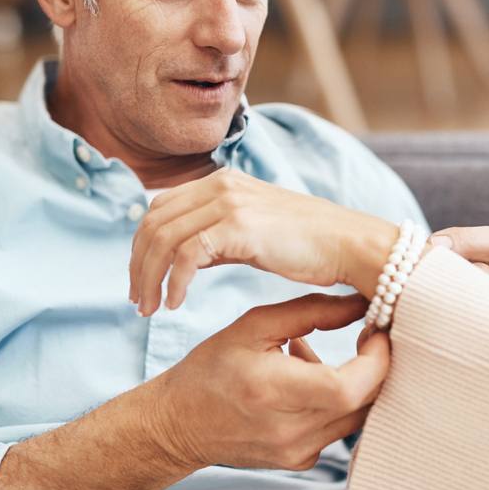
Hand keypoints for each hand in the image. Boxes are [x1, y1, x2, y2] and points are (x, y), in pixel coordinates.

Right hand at [0, 294, 384, 489]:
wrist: (178, 425)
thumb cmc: (212, 368)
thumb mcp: (254, 327)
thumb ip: (310, 311)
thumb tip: (362, 300)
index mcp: (275, 391)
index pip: (350, 387)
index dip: (377, 359)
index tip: (376, 332)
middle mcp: (290, 430)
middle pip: (364, 404)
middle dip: (377, 368)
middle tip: (369, 337)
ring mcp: (296, 452)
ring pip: (357, 419)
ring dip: (358, 385)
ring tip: (329, 356)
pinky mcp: (299, 461)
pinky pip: (337, 431)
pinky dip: (338, 404)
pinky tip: (310, 383)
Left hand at [128, 166, 396, 315]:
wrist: (350, 245)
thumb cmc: (311, 247)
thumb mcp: (256, 232)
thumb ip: (220, 236)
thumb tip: (190, 256)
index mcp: (223, 181)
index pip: (161, 208)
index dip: (142, 245)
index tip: (141, 280)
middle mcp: (222, 184)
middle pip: (154, 221)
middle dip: (138, 263)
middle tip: (138, 300)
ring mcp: (229, 202)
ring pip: (163, 238)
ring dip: (148, 277)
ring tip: (150, 308)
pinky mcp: (238, 226)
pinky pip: (185, 255)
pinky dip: (173, 282)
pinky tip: (174, 304)